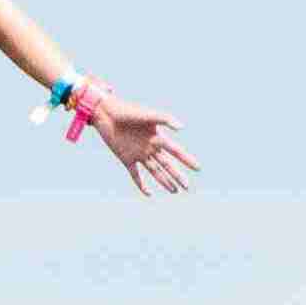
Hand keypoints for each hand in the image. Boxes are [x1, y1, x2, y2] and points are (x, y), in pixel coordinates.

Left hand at [70, 86, 197, 194]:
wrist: (106, 113)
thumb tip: (182, 128)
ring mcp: (138, 154)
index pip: (176, 151)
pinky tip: (149, 194)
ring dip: (165, 181)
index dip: (187, 160)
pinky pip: (135, 175)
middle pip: (167, 165)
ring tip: (175, 191)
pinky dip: (141, 184)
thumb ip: (165, 119)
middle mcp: (150, 147)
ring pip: (155, 171)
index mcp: (157, 137)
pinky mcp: (125, 158)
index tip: (198, 168)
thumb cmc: (128, 111)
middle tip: (187, 187)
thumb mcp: (148, 115)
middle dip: (178, 176)